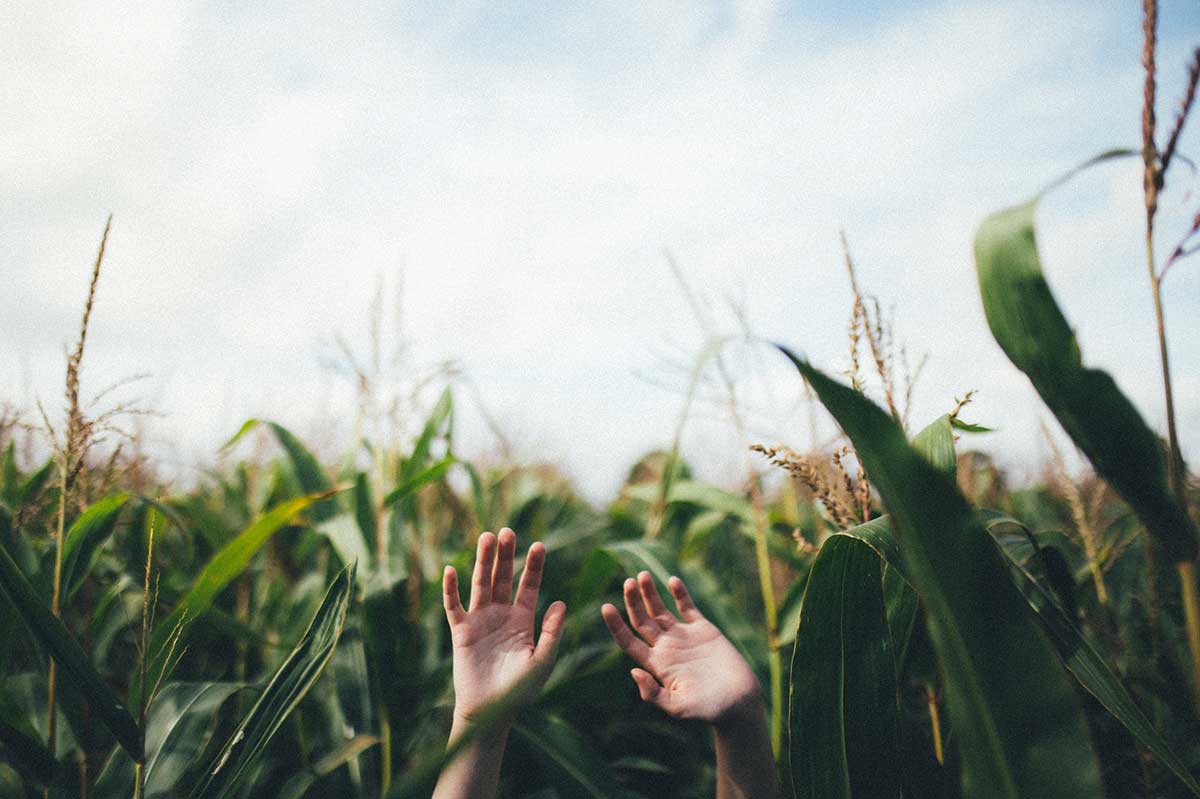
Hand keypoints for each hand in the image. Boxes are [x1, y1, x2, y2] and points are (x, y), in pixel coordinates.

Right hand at [443, 528, 565, 723]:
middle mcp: (501, 615)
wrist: (490, 712)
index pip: (528, 586)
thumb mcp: (541, 661)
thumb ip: (551, 633)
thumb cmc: (519, 691)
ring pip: (481, 584)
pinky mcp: (460, 631)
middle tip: (507, 531)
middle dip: (506, 555)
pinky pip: (454, 606)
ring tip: (486, 537)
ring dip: (483, 562)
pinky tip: (451, 570)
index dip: (533, 566)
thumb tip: (560, 602)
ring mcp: (480, 621)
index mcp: (523, 620)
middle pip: (503, 578)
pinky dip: (451, 588)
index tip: (539, 545)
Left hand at [601, 571, 760, 726]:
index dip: (616, 625)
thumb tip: (633, 671)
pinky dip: (680, 593)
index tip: (605, 607)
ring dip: (650, 593)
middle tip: (628, 582)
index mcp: (656, 665)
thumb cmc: (708, 710)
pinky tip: (672, 580)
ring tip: (642, 575)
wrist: (739, 703)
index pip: (629, 642)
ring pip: (660, 610)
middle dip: (633, 601)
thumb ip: (654, 694)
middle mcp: (666, 648)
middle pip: (642, 620)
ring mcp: (684, 637)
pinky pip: (687, 607)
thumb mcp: (678, 707)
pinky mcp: (704, 630)